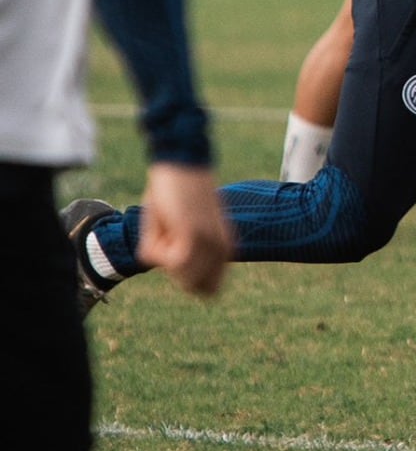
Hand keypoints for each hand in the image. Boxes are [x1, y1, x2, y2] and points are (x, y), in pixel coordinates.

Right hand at [136, 162, 232, 297]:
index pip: (210, 289)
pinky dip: (155, 246)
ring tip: (167, 223)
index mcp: (225, 248)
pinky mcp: (194, 235)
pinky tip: (162, 221)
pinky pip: (166, 261)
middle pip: (193, 287)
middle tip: (170, 233)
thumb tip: (173, 268)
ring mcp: (210, 244)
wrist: (181, 161)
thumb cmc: (177, 190)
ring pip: (175, 273)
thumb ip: (182, 250)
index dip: (183, 276)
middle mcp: (223, 249)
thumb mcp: (181, 226)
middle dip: (172, 268)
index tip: (176, 244)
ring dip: (161, 254)